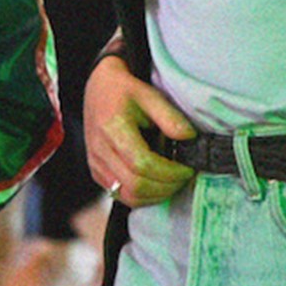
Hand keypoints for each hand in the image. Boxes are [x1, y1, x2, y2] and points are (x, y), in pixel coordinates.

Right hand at [84, 56, 197, 207]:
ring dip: (155, 195)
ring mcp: (95, 163)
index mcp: (112, 127)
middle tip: (183, 177)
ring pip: (128, 196)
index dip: (169, 172)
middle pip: (135, 185)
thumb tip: (190, 137)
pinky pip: (120, 194)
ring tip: (172, 182)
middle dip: (166, 186)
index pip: (142, 164)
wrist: (99, 89)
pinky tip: (156, 183)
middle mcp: (99, 149)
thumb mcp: (150, 95)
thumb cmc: (125, 91)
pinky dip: (142, 195)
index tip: (187, 168)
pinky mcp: (96, 172)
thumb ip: (170, 117)